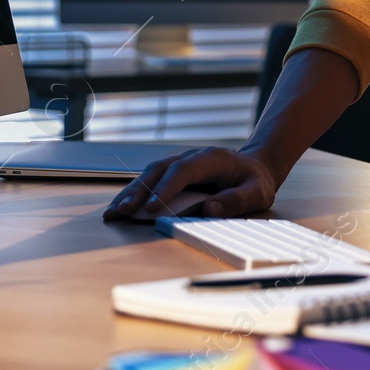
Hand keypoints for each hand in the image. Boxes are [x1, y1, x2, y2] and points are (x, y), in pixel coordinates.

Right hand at [102, 146, 278, 220]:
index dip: (165, 188)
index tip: (151, 208)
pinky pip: (151, 180)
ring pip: (149, 173)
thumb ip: (236, 201)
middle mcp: (191, 157)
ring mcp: (180, 163)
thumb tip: (208, 209)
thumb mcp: (256, 192)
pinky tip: (120, 207)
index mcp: (211, 158)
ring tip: (113, 213)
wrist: (255, 166)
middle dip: (139, 191)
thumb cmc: (255, 181)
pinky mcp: (174, 173)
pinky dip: (134, 193)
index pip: (183, 170)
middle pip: (159, 170)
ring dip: (130, 192)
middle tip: (122, 211)